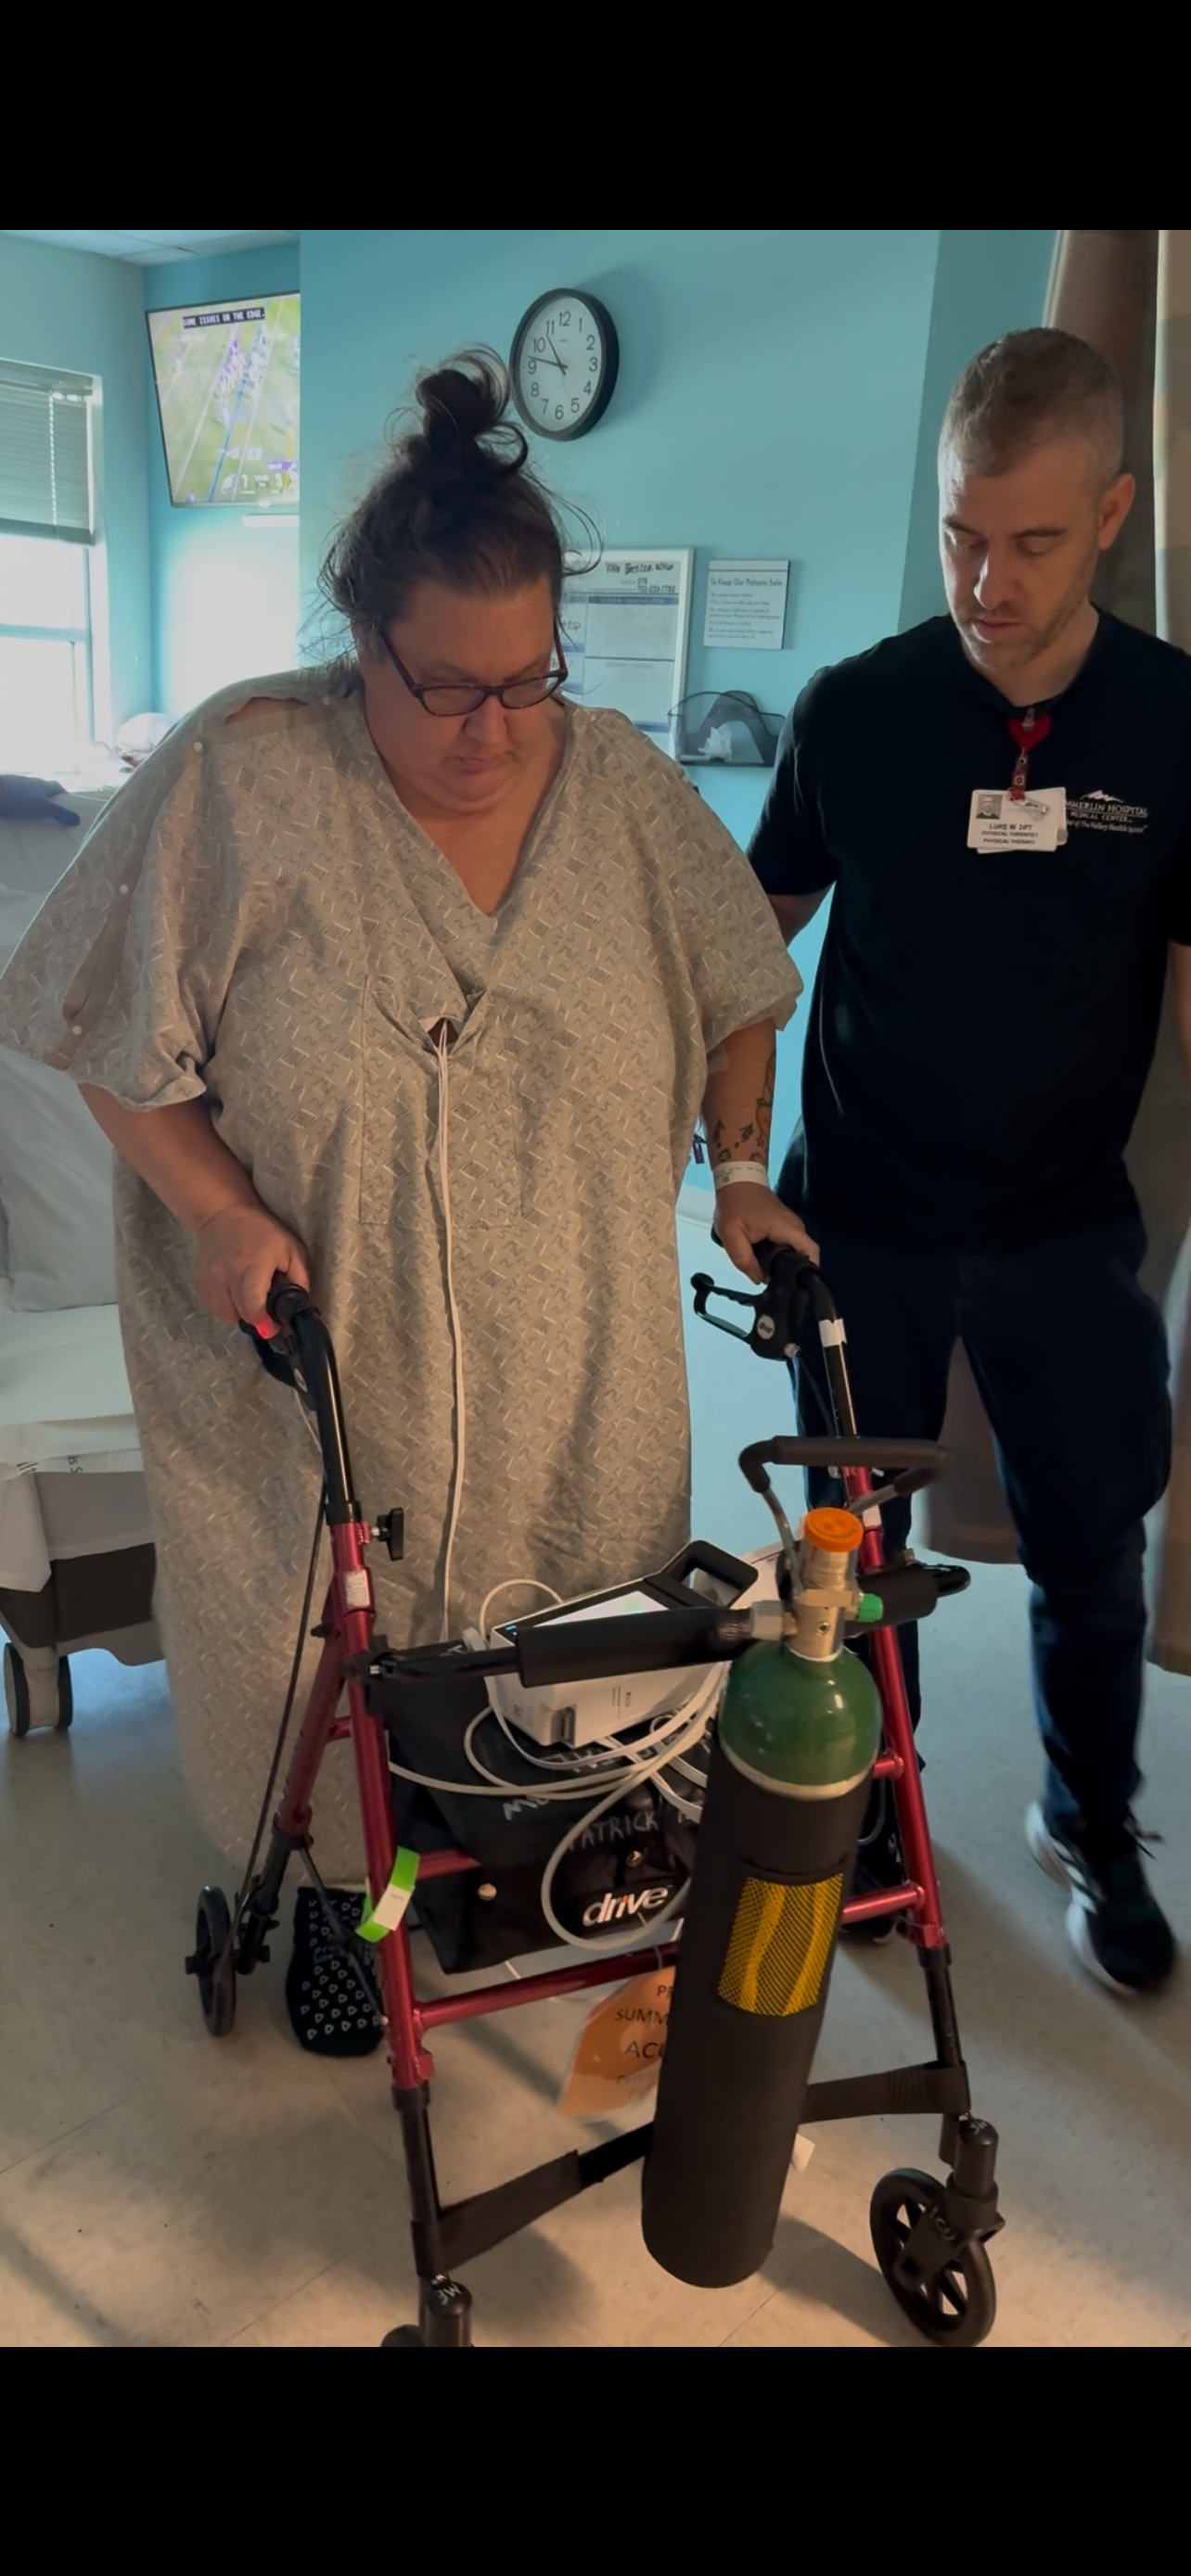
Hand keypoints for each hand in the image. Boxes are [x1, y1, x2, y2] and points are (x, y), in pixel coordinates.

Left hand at [0, 774, 79, 825]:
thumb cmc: (19, 798)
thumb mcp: (42, 807)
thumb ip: (59, 814)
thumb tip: (78, 820)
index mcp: (43, 785)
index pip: (57, 787)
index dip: (64, 796)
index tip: (69, 807)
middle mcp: (31, 784)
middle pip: (44, 792)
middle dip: (50, 803)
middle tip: (55, 818)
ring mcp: (18, 788)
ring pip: (31, 798)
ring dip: (36, 807)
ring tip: (39, 823)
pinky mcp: (7, 795)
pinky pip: (19, 803)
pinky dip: (22, 810)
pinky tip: (22, 820)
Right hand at [193, 1204, 309, 1334]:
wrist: (222, 1214)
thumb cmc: (262, 1231)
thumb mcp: (291, 1249)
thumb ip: (298, 1278)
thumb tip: (298, 1307)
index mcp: (253, 1264)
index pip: (253, 1303)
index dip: (263, 1322)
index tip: (273, 1329)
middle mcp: (227, 1273)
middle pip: (240, 1313)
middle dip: (257, 1318)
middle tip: (267, 1314)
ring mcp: (210, 1278)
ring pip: (225, 1314)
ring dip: (240, 1314)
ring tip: (249, 1300)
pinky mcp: (200, 1281)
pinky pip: (213, 1308)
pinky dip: (225, 1308)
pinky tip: (234, 1295)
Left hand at [713, 1180, 818, 1285]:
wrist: (736, 1179)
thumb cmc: (734, 1205)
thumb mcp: (731, 1234)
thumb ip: (744, 1260)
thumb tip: (760, 1280)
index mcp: (787, 1229)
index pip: (810, 1253)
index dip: (807, 1273)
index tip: (795, 1288)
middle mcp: (795, 1228)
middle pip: (803, 1257)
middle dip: (792, 1274)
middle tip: (775, 1289)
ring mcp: (791, 1227)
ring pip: (794, 1253)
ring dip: (783, 1266)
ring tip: (768, 1279)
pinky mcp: (785, 1227)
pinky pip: (788, 1247)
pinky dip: (779, 1258)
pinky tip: (765, 1266)